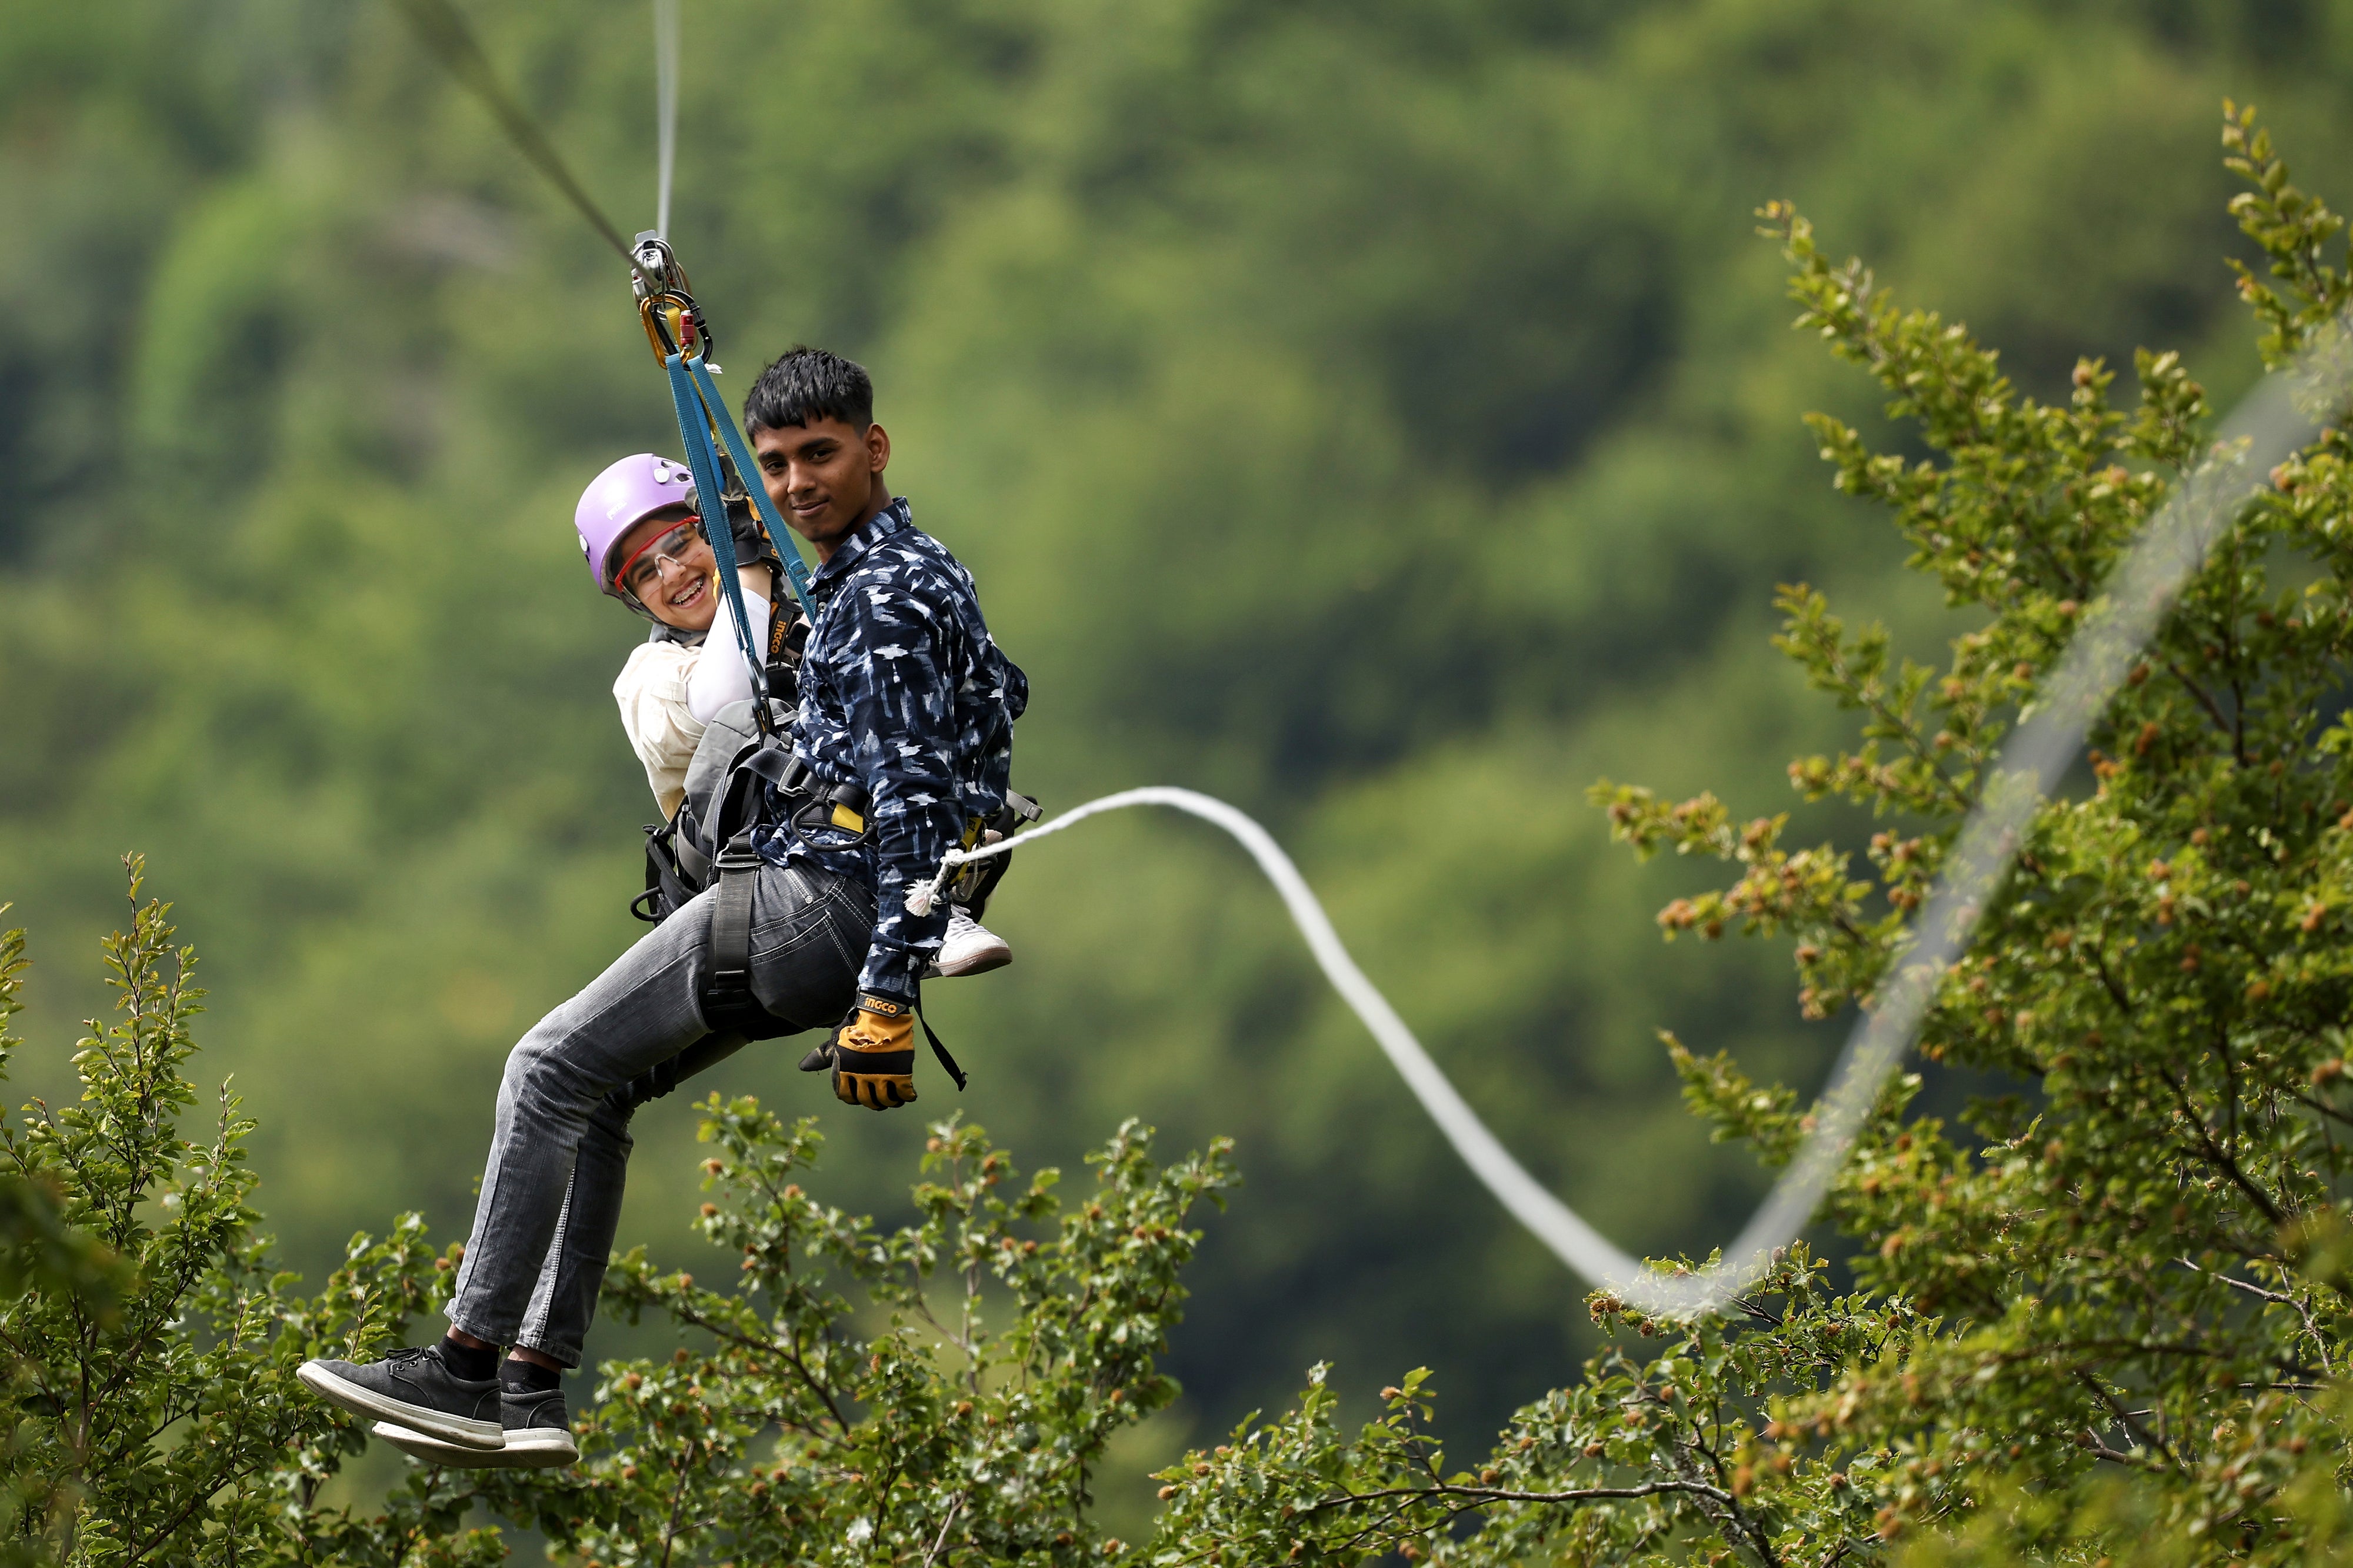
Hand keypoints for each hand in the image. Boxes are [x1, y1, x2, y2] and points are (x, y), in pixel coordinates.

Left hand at [830, 994, 916, 1109]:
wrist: (881, 1011)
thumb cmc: (857, 1025)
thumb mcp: (837, 1040)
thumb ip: (823, 1056)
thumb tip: (803, 1067)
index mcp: (843, 1071)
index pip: (847, 1096)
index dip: (855, 1096)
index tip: (862, 1092)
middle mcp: (860, 1076)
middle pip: (868, 1101)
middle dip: (875, 1102)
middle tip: (881, 1098)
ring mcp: (880, 1075)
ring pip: (886, 1100)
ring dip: (891, 1101)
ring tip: (895, 1097)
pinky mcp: (900, 1071)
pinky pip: (904, 1094)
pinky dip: (907, 1096)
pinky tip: (909, 1093)